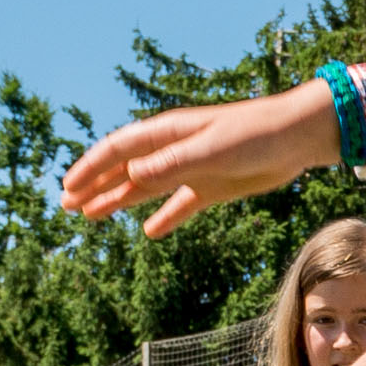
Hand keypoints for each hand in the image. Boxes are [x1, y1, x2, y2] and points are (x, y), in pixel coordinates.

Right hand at [64, 95, 322, 238]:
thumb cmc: (255, 134)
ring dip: (118, 200)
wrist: (298, 137)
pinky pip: (181, 204)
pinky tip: (150, 232)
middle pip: (125, 169)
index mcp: (168, 133)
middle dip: (95, 185)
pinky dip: (165, 217)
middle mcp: (175, 149)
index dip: (90, 168)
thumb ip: (170, 164)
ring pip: (146, 188)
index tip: (68, 188)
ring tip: (90, 216)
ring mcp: (193, 169)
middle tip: (67, 205)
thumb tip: (128, 174)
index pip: (117, 150)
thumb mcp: (210, 151)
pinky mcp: (214, 187)